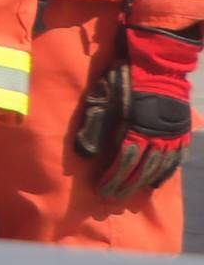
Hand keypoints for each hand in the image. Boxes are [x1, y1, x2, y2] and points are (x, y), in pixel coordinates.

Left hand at [98, 24, 197, 202]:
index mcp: (136, 129)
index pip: (123, 162)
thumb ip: (93, 126)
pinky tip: (155, 184)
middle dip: (125, 186)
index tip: (102, 191)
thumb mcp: (102, 98)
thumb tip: (84, 153)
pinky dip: (164, 174)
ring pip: (158, 167)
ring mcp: (172, 136)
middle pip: (141, 169)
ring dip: (143, 184)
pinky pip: (175, 160)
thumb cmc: (124, 79)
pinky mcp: (181, 132)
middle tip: (112, 200)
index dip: (112, 178)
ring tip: (131, 196)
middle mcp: (157, 137)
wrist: (158, 64)